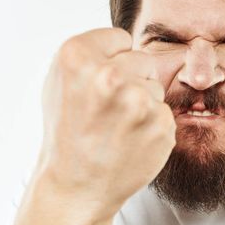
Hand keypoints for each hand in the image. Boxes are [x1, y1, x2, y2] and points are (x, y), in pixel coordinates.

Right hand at [37, 28, 175, 218]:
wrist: (77, 186)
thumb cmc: (68, 133)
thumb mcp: (61, 83)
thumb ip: (92, 55)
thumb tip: (124, 41)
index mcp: (77, 57)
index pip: (120, 37)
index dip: (112, 59)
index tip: (100, 82)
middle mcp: (108, 75)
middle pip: (142, 59)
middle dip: (131, 79)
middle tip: (110, 109)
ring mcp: (138, 101)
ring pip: (155, 86)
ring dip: (143, 103)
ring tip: (118, 127)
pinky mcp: (161, 124)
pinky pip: (164, 111)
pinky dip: (153, 125)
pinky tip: (132, 141)